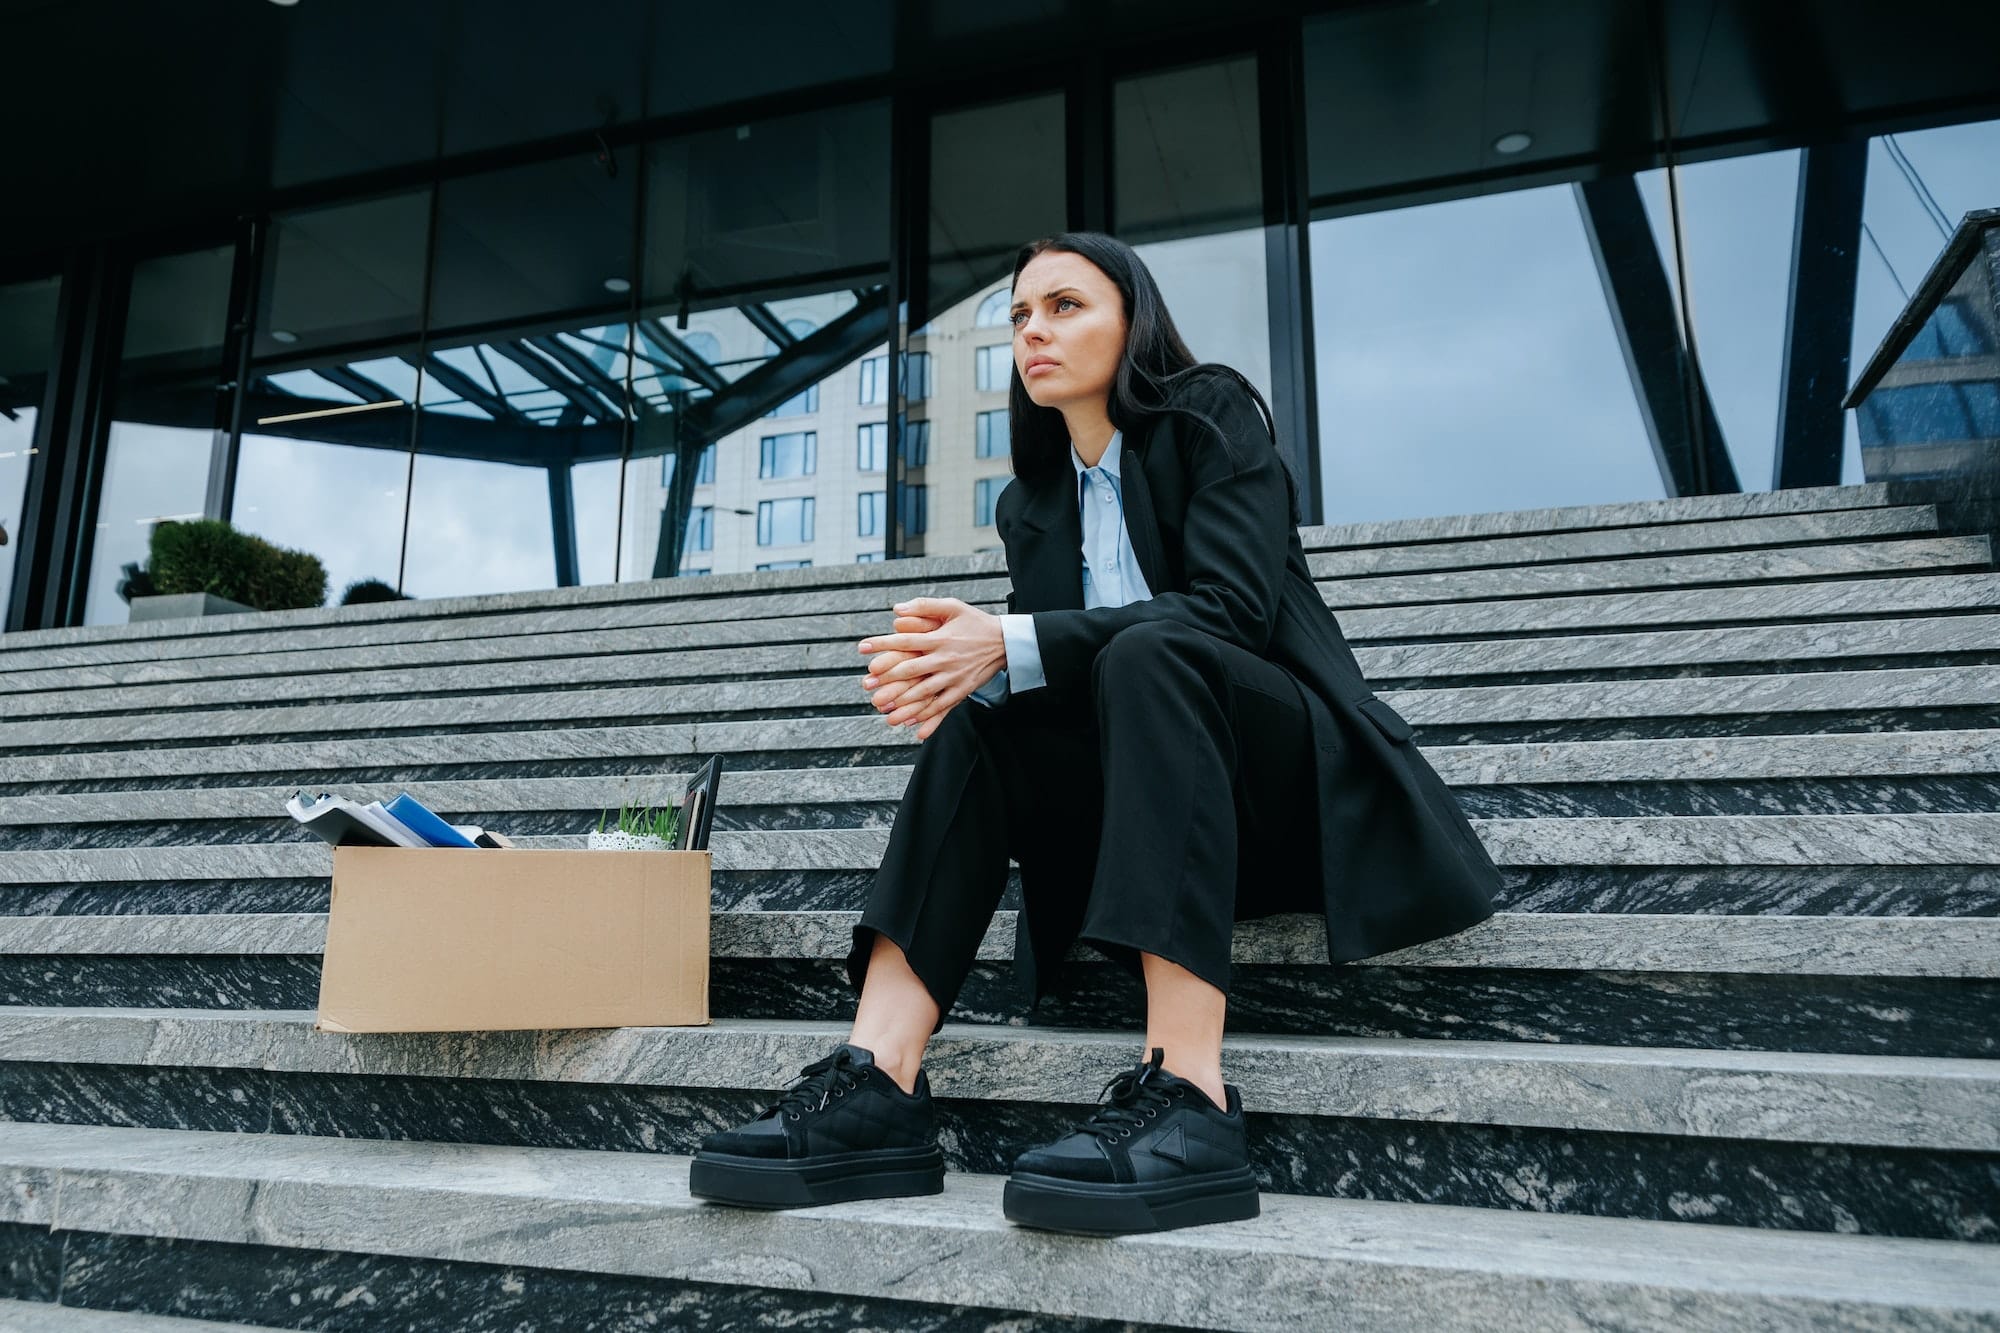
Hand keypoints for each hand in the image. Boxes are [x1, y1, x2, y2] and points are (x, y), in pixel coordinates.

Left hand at [857, 597, 1005, 739]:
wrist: (1006, 641)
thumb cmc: (975, 622)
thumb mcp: (953, 606)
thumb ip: (925, 606)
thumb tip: (896, 610)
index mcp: (940, 638)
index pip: (905, 641)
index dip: (882, 644)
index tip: (862, 647)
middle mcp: (945, 659)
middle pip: (912, 671)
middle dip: (888, 680)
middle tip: (867, 687)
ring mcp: (954, 677)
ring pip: (925, 693)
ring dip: (904, 704)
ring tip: (885, 712)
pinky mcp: (963, 690)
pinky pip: (943, 706)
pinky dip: (929, 718)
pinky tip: (914, 727)